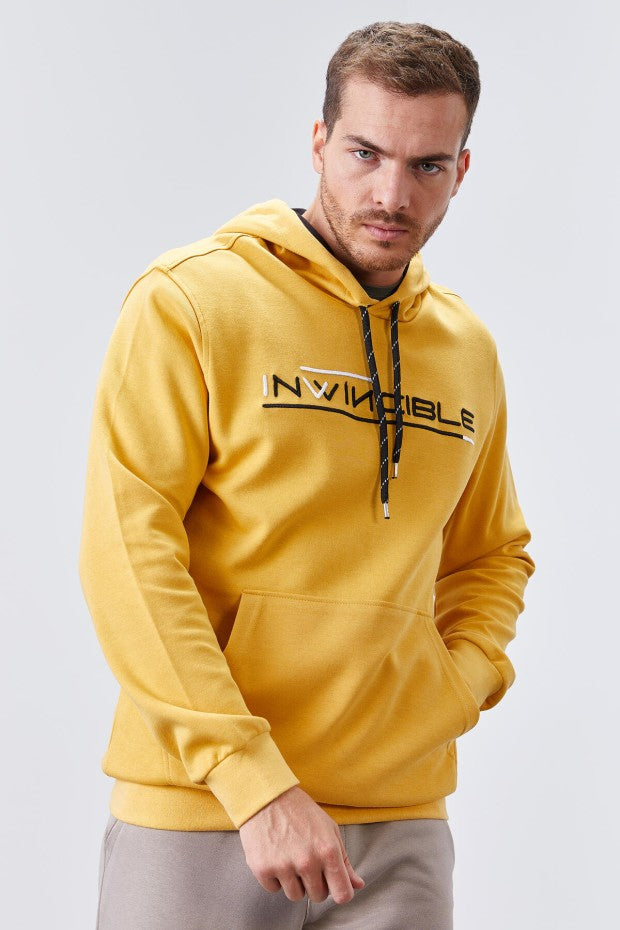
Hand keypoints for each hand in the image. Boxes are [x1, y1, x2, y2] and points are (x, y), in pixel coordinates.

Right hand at [239, 786, 364, 904]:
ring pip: (296, 896)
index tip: (334, 885)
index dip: (340, 891)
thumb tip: (357, 885)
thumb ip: (344, 860)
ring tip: (290, 857)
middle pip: (318, 897)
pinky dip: (275, 877)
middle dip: (315, 883)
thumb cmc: (300, 811)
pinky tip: (275, 856)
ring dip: (294, 882)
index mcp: (328, 851)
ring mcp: (284, 866)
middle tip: (307, 861)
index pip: (343, 894)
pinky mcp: (262, 869)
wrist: (267, 796)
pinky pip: (274, 889)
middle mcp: (307, 861)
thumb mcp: (329, 830)